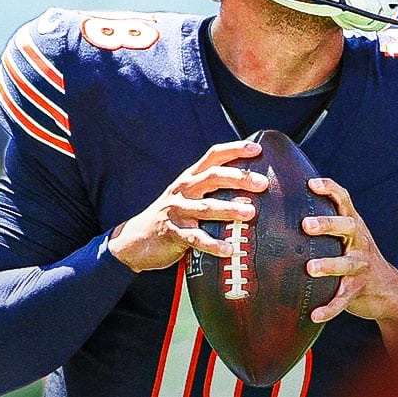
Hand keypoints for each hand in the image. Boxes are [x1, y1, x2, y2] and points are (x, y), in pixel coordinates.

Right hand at [108, 140, 267, 272]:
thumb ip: (211, 190)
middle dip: (238, 177)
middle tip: (262, 183)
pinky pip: (195, 239)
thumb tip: (250, 190)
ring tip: (250, 212)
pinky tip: (228, 249)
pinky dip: (212, 244)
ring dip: (229, 209)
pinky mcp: (172, 233)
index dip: (235, 149)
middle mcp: (183, 190)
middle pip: (212, 177)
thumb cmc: (172, 216)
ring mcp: (176, 211)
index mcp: (189, 178)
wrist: (134, 239)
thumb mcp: (187, 196)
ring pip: (206, 207)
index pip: (213, 156)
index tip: (257, 149)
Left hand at [302, 178, 397, 336]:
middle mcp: (360, 242)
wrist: (389, 290)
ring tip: (310, 268)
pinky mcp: (358, 290)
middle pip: (347, 227)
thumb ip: (327, 222)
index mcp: (354, 225)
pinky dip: (330, 308)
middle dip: (328, 224)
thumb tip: (288, 205)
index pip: (344, 200)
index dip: (330, 189)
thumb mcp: (347, 236)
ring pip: (346, 264)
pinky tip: (314, 314)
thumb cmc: (356, 256)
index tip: (311, 184)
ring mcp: (361, 266)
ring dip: (329, 265)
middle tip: (306, 225)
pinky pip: (343, 299)